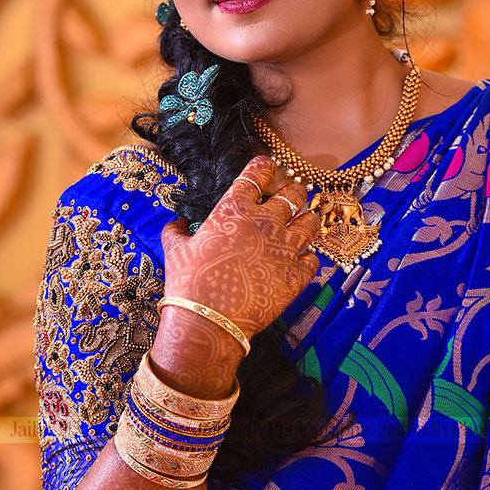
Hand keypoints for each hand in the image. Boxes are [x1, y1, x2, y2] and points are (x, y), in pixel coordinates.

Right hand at [159, 153, 321, 340]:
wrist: (208, 322)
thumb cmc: (188, 283)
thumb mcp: (175, 250)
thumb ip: (176, 231)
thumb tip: (178, 223)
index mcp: (234, 209)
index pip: (259, 171)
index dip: (265, 167)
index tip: (267, 170)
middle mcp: (265, 222)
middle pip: (294, 193)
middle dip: (293, 192)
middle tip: (290, 198)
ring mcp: (284, 249)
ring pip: (311, 222)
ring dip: (307, 221)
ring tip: (301, 225)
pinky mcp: (297, 275)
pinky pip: (313, 258)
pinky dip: (307, 258)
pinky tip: (298, 261)